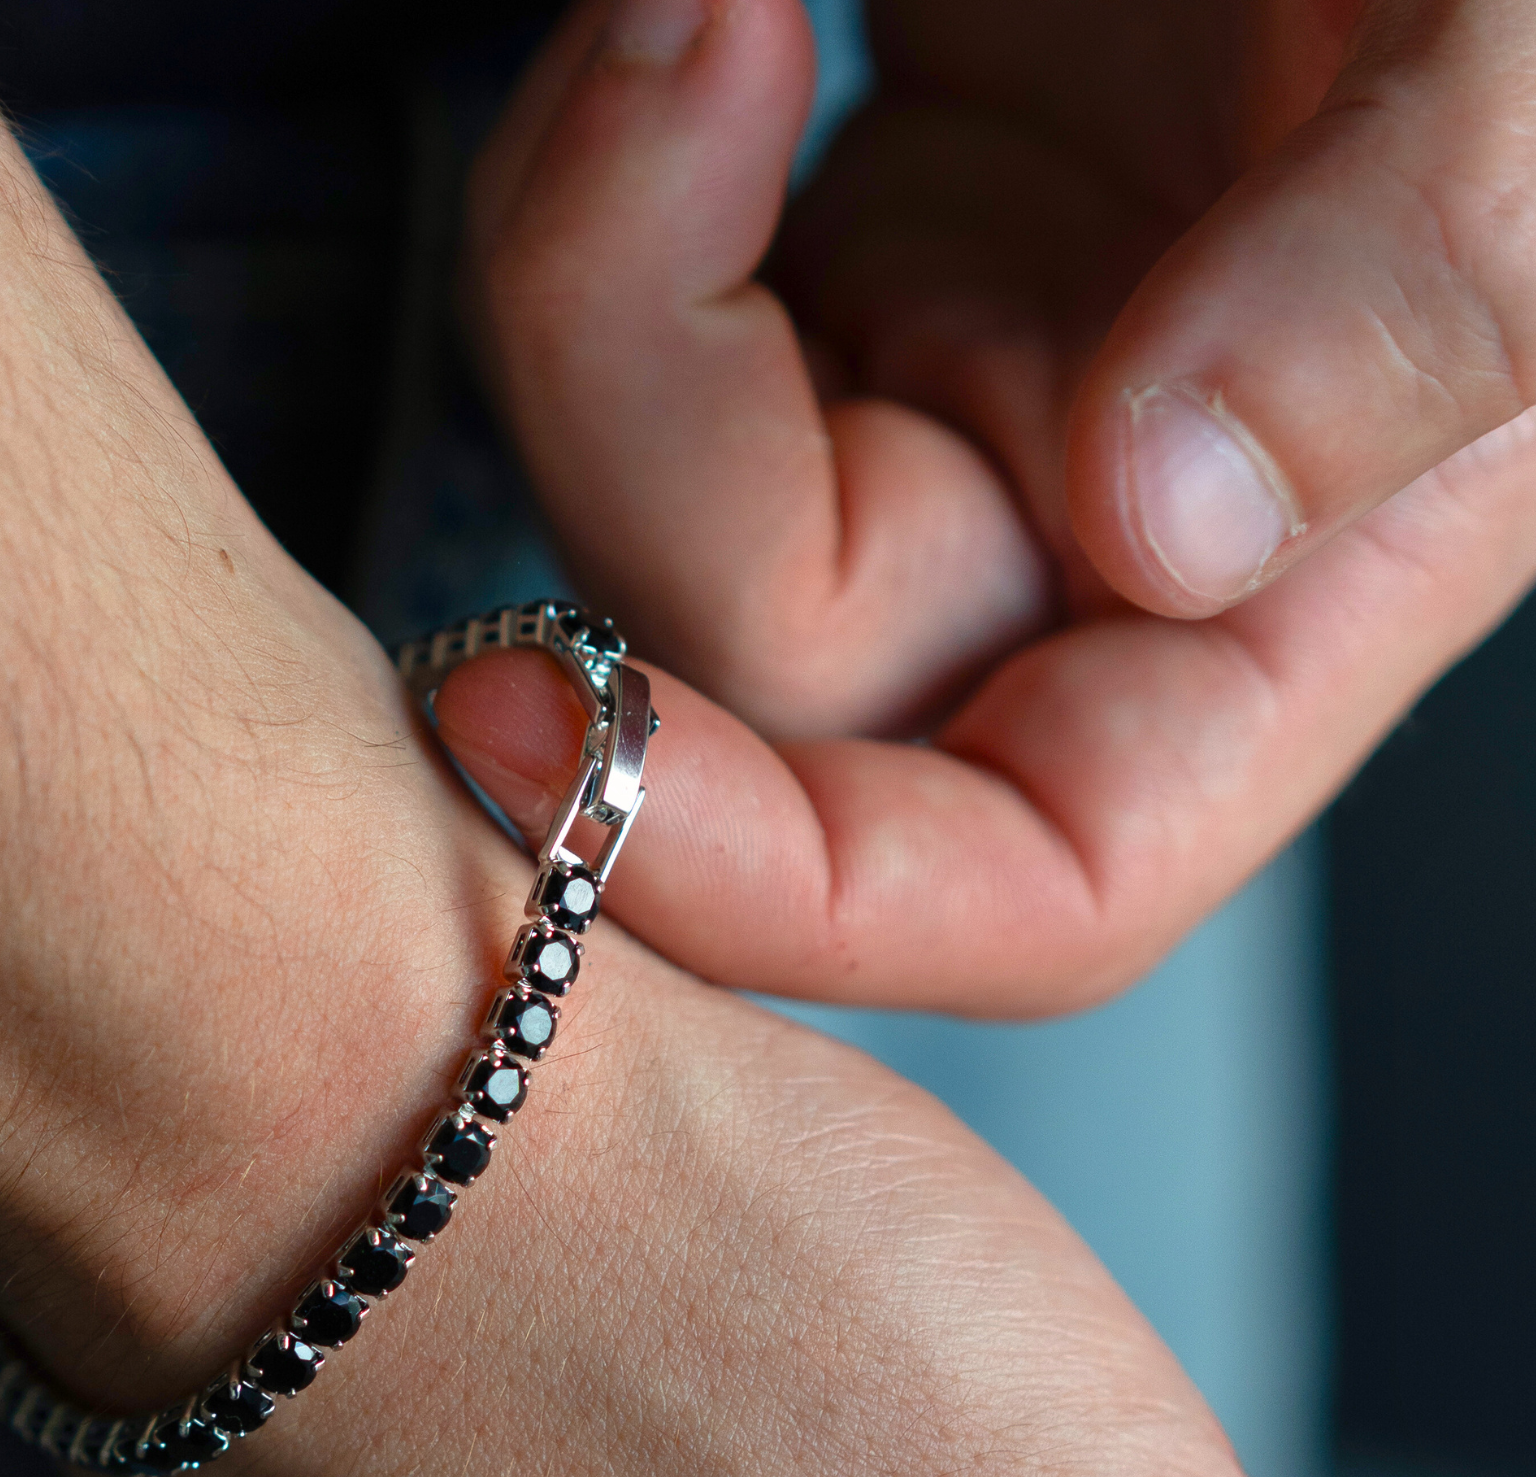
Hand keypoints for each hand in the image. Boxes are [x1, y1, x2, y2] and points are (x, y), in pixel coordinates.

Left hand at [444, 0, 1535, 1013]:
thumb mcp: (1528, 88)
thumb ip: (1413, 300)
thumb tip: (1171, 521)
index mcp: (1293, 590)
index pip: (1032, 883)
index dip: (785, 886)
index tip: (542, 734)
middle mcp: (1085, 541)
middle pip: (755, 670)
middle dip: (628, 390)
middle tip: (672, 68)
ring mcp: (943, 397)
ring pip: (647, 493)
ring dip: (587, 256)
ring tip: (686, 7)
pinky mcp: (843, 255)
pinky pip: (630, 319)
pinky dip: (602, 174)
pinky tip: (676, 19)